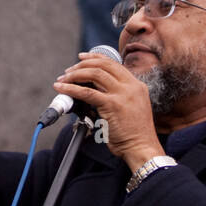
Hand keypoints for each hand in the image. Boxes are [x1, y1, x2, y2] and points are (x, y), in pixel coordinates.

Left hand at [53, 53, 163, 171]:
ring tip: (64, 79)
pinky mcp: (112, 105)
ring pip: (94, 74)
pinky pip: (87, 92)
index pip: (113, 64)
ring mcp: (122, 94)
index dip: (95, 58)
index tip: (82, 57)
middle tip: (69, 71)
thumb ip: (118, 96)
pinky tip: (62, 88)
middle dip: (82, 64)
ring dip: (75, 74)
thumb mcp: (132, 107)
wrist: (142, 148)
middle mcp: (131, 86)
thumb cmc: (135, 133)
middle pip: (103, 65)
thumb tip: (94, 89)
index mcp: (137, 85)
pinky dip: (71, 89)